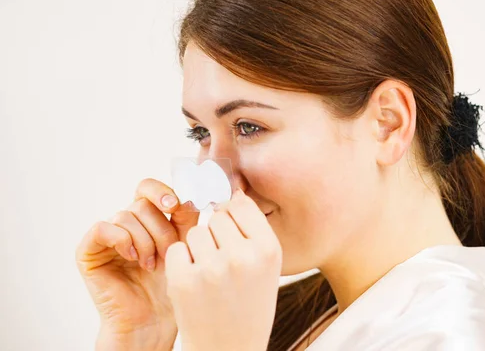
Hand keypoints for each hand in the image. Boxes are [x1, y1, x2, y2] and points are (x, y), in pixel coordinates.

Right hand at [75, 178, 200, 349]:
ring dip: (145, 241)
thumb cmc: (170, 286)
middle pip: (141, 204)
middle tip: (167, 253)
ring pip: (125, 216)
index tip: (175, 206)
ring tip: (151, 265)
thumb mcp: (184, 245)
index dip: (161, 192)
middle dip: (160, 229)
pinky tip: (132, 258)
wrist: (153, 320)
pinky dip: (121, 240)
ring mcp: (107, 236)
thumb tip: (187, 194)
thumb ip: (186, 218)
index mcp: (148, 219)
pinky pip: (103, 228)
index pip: (148, 188)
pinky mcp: (89, 251)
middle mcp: (126, 224)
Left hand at [165, 188, 282, 350]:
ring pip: (197, 231)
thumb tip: (231, 188)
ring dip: (199, 248)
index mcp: (268, 250)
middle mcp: (242, 256)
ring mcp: (212, 268)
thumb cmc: (249, 304)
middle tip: (224, 263)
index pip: (241, 205)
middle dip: (217, 234)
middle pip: (217, 216)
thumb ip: (252, 227)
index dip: (233, 216)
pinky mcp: (184, 280)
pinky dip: (182, 262)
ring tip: (210, 274)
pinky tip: (195, 282)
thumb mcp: (266, 266)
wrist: (230, 348)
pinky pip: (178, 249)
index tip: (232, 233)